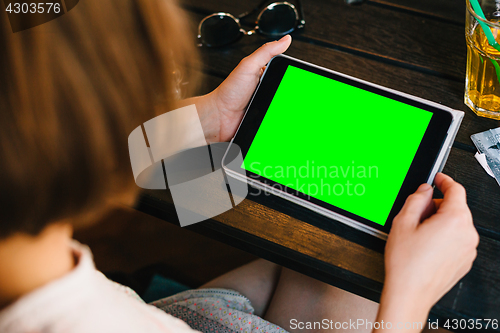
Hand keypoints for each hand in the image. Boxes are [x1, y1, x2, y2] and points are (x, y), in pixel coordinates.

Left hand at [195, 35, 291, 141]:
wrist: (218, 117)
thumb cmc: (229, 92)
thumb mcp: (248, 66)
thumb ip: (266, 52)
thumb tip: (285, 39)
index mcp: (264, 74)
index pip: (286, 72)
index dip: (294, 75)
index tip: (301, 77)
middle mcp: (266, 89)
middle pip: (287, 90)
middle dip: (290, 94)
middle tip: (287, 95)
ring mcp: (266, 104)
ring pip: (285, 106)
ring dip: (286, 108)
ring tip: (281, 107)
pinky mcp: (265, 118)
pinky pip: (278, 119)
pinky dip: (280, 119)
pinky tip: (278, 117)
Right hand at [375, 173, 478, 331]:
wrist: (410, 294)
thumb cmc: (406, 264)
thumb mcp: (403, 222)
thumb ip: (416, 199)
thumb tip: (424, 190)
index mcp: (454, 220)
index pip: (456, 190)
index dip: (445, 180)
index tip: (438, 178)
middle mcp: (467, 234)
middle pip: (456, 207)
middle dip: (437, 205)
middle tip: (417, 213)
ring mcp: (468, 249)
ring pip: (457, 224)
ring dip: (440, 221)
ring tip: (418, 234)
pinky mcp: (465, 261)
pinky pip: (457, 239)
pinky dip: (445, 236)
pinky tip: (425, 246)